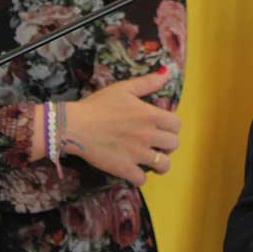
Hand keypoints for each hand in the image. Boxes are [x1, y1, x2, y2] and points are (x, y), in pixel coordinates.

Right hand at [62, 68, 179, 185]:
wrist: (75, 126)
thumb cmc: (98, 105)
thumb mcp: (123, 88)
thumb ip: (147, 82)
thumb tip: (166, 72)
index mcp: (150, 115)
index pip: (177, 125)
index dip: (171, 126)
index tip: (162, 127)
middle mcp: (148, 135)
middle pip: (174, 144)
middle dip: (167, 144)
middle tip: (156, 143)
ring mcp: (137, 154)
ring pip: (164, 165)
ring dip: (160, 163)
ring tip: (151, 160)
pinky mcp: (124, 169)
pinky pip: (142, 179)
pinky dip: (139, 177)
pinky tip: (133, 169)